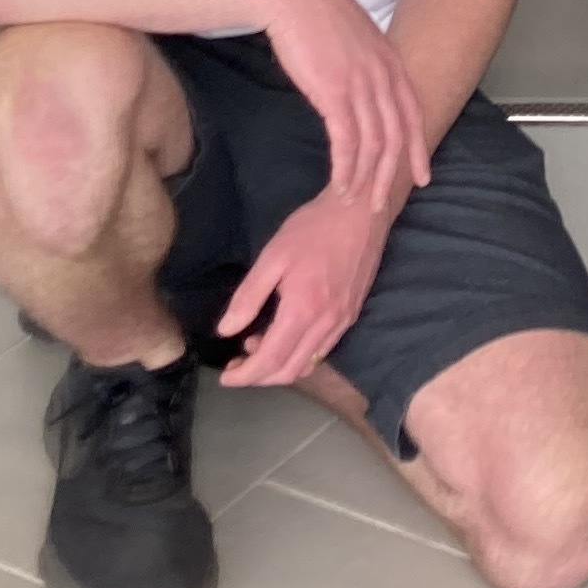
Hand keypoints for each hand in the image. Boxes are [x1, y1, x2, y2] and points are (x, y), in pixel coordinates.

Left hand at [216, 184, 395, 389]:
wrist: (361, 210)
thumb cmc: (313, 228)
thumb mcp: (274, 256)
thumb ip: (249, 296)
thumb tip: (226, 330)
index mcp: (302, 311)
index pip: (270, 360)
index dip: (245, 376)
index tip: (226, 377)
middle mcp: (325, 325)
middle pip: (289, 371)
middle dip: (259, 377)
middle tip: (237, 364)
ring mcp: (342, 323)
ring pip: (307, 366)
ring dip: (279, 367)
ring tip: (256, 345)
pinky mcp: (351, 316)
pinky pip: (322, 351)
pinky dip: (299, 356)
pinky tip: (286, 336)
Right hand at [258, 0, 429, 217]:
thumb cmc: (315, 14)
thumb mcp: (353, 38)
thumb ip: (365, 64)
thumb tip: (363, 87)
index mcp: (390, 60)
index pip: (413, 112)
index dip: (418, 147)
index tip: (422, 175)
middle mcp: (383, 74)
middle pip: (397, 135)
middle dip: (393, 173)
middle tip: (384, 203)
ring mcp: (361, 84)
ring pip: (374, 144)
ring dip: (366, 178)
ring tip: (356, 201)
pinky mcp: (335, 92)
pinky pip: (347, 142)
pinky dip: (346, 169)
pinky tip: (339, 186)